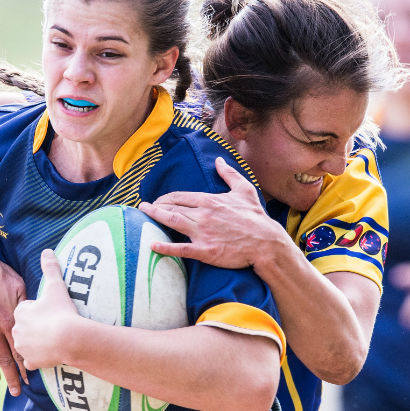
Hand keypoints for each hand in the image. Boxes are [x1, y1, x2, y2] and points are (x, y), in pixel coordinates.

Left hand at [12, 249, 81, 370]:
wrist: (69, 338)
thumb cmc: (61, 311)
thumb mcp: (55, 286)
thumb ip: (50, 268)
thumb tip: (47, 251)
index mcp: (19, 312)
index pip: (23, 310)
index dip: (35, 310)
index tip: (46, 310)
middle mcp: (16, 330)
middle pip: (22, 327)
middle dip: (32, 327)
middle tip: (48, 325)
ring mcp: (22, 347)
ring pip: (24, 344)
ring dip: (32, 343)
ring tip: (47, 341)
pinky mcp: (30, 361)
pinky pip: (30, 361)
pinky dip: (36, 360)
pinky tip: (43, 356)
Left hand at [139, 156, 284, 268]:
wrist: (266, 243)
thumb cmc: (256, 217)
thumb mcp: (244, 190)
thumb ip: (229, 174)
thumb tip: (218, 160)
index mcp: (209, 200)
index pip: (180, 196)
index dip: (165, 198)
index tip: (157, 200)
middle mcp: (203, 214)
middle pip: (172, 207)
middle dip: (156, 206)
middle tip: (145, 208)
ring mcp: (203, 233)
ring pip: (172, 221)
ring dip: (155, 217)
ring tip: (143, 215)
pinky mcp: (205, 251)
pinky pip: (180, 248)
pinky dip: (165, 247)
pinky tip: (152, 245)